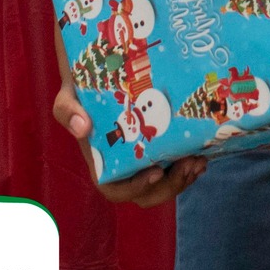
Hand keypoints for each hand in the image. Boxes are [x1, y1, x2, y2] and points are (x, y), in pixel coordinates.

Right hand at [53, 78, 204, 205]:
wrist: (98, 75)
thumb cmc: (78, 93)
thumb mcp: (67, 99)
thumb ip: (67, 111)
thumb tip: (81, 126)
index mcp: (101, 164)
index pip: (116, 190)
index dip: (136, 188)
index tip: (155, 173)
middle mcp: (122, 168)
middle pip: (147, 193)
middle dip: (170, 186)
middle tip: (188, 165)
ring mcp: (141, 161)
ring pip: (164, 184)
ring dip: (183, 178)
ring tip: (199, 161)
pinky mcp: (157, 150)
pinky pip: (174, 167)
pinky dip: (189, 166)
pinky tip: (203, 153)